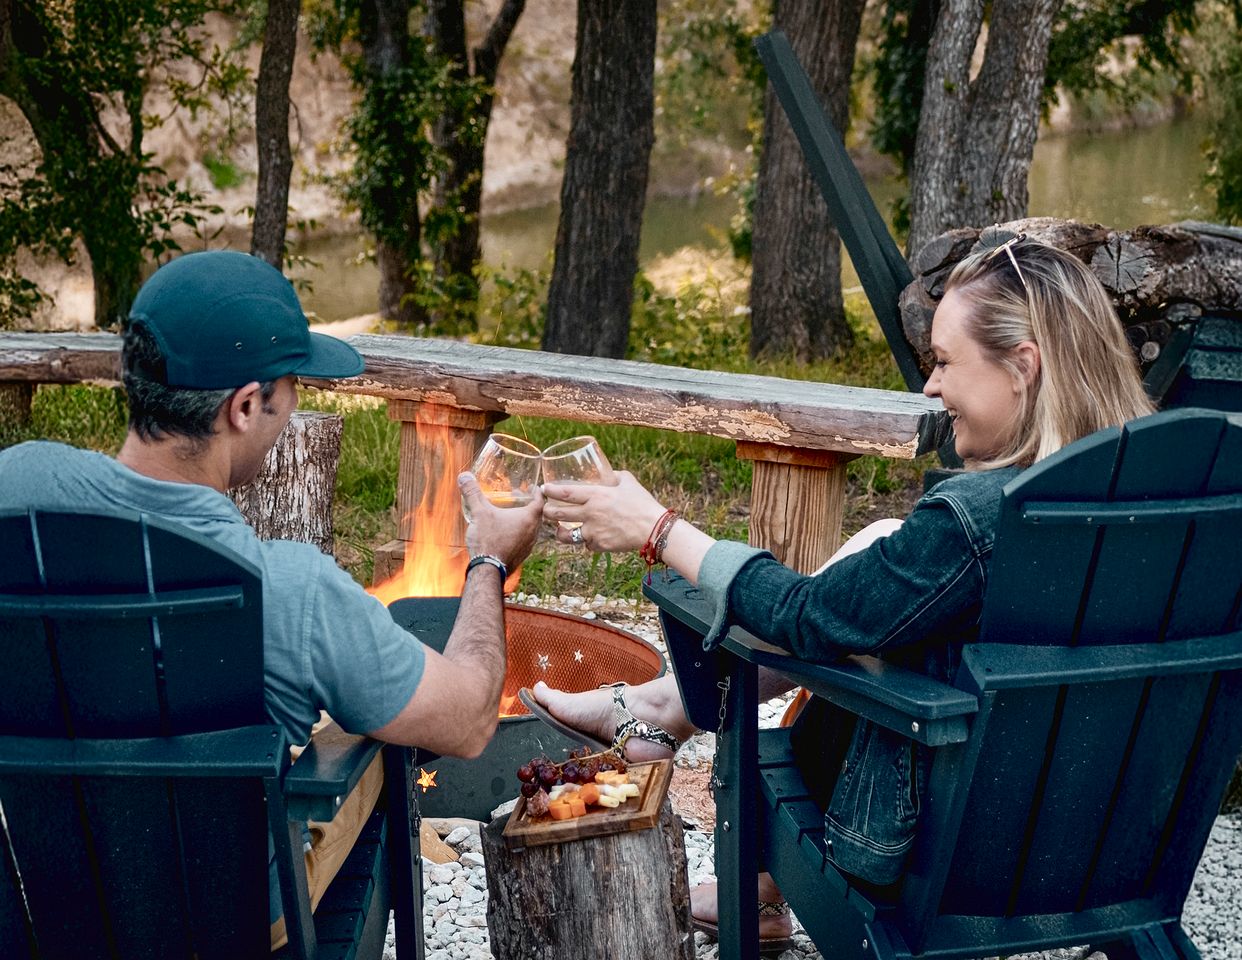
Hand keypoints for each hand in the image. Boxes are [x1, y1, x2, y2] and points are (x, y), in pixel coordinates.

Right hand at [459, 472, 542, 567]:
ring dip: (525, 519)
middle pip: (538, 514)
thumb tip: (464, 476)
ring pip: (532, 528)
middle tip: (519, 498)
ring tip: (511, 514)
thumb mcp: (479, 513)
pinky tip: (507, 532)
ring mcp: (529, 545)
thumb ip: (472, 493)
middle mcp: (533, 532)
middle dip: (529, 505)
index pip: (540, 501)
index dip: (538, 493)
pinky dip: (520, 532)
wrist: (487, 569)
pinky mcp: (522, 555)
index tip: (534, 487)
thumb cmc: (487, 540)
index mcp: (528, 518)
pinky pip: (526, 540)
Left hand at [541, 470, 665, 551]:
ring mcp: (594, 532)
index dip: (551, 491)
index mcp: (596, 496)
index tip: (544, 489)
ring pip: (567, 536)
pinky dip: (588, 542)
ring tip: (559, 532)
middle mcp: (590, 514)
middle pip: (559, 515)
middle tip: (545, 511)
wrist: (654, 529)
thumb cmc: (643, 503)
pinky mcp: (600, 546)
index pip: (566, 492)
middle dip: (548, 513)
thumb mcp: (629, 482)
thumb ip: (616, 476)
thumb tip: (610, 474)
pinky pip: (588, 545)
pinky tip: (591, 539)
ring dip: (561, 534)